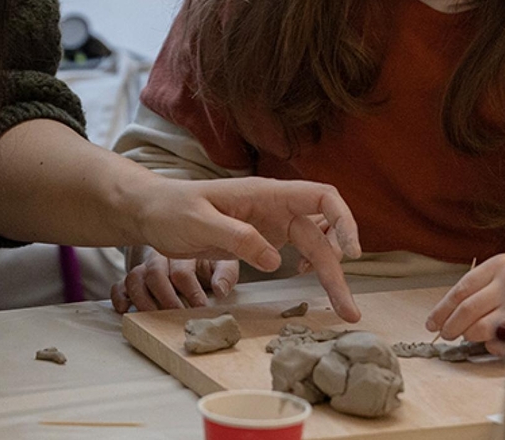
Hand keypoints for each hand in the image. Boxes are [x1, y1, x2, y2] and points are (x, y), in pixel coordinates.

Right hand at [111, 250, 238, 312]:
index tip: (200, 307)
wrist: (190, 249)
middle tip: (177, 315)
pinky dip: (120, 297)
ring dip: (143, 300)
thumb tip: (220, 290)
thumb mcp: (222, 262)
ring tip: (153, 317)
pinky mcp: (134, 280)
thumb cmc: (207, 261)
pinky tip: (125, 309)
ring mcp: (145, 268)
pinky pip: (120, 285)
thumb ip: (225, 274)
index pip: (182, 271)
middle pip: (155, 273)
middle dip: (166, 298)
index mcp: (183, 253)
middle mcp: (160, 258)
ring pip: (135, 278)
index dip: (191, 291)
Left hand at [133, 176, 361, 321]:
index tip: (352, 253)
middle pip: (323, 235)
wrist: (152, 212)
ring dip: (329, 274)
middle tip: (349, 311)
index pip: (321, 196)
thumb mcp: (200, 222)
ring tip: (340, 307)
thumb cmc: (171, 209)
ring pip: (313, 247)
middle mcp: (276, 206)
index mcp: (266, 193)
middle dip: (338, 271)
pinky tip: (302, 279)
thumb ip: (237, 237)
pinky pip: (297, 251)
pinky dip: (309, 267)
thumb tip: (276, 260)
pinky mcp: (262, 238)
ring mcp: (271, 222)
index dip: (344, 220)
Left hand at [425, 253, 504, 344]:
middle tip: (446, 334)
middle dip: (452, 325)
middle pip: (468, 308)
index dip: (442, 310)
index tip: (431, 323)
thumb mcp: (504, 278)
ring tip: (470, 336)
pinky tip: (493, 342)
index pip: (461, 290)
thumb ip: (478, 292)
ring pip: (483, 327)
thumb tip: (446, 316)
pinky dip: (493, 346)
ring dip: (471, 335)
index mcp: (498, 265)